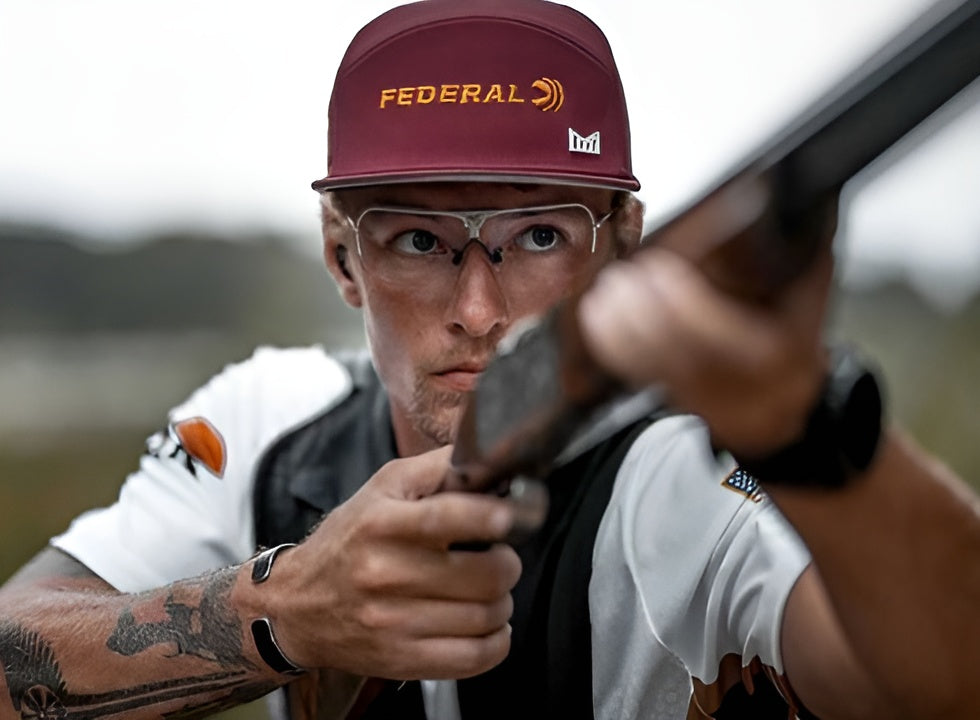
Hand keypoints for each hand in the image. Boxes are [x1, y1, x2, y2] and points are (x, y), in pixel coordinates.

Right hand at [259, 446, 520, 679]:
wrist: (296, 606)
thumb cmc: (349, 540)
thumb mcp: (383, 487)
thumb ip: (436, 468)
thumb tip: (488, 458)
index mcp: (383, 523)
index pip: (450, 518)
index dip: (495, 518)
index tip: (511, 518)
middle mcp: (385, 573)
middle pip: (486, 574)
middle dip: (507, 563)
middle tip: (497, 557)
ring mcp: (393, 622)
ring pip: (489, 615)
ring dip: (502, 600)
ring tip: (487, 590)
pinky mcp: (401, 660)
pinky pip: (476, 657)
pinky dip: (497, 641)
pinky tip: (488, 624)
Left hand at [578, 240, 834, 458]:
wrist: (782, 414)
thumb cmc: (793, 349)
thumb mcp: (809, 305)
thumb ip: (802, 258)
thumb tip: (789, 200)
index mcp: (768, 354)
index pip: (716, 330)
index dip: (680, 297)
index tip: (659, 265)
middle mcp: (728, 379)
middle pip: (672, 345)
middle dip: (640, 306)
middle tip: (624, 274)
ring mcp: (695, 392)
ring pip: (645, 361)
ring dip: (618, 322)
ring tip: (608, 289)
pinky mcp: (668, 393)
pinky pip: (632, 370)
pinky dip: (610, 341)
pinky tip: (598, 314)